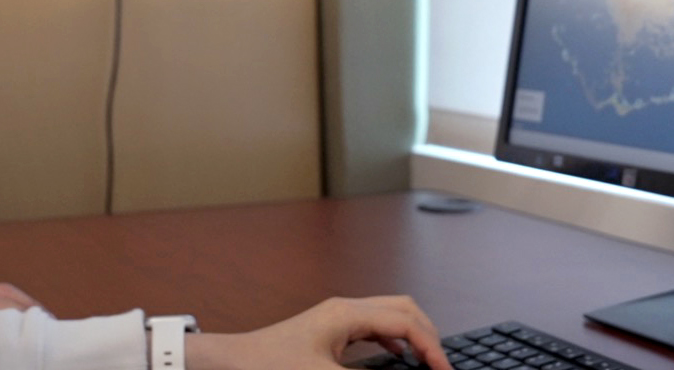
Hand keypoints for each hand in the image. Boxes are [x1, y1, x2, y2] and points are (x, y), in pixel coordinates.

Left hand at [184, 296, 450, 369]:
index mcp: (347, 314)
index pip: (406, 321)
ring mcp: (337, 317)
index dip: (432, 347)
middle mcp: (345, 309)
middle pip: (403, 309)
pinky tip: (396, 360)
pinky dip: (392, 341)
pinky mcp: (329, 330)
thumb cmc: (270, 366)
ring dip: (412, 336)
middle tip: (441, 366)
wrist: (232, 363)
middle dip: (428, 335)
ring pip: (389, 316)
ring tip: (426, 363)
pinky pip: (373, 327)